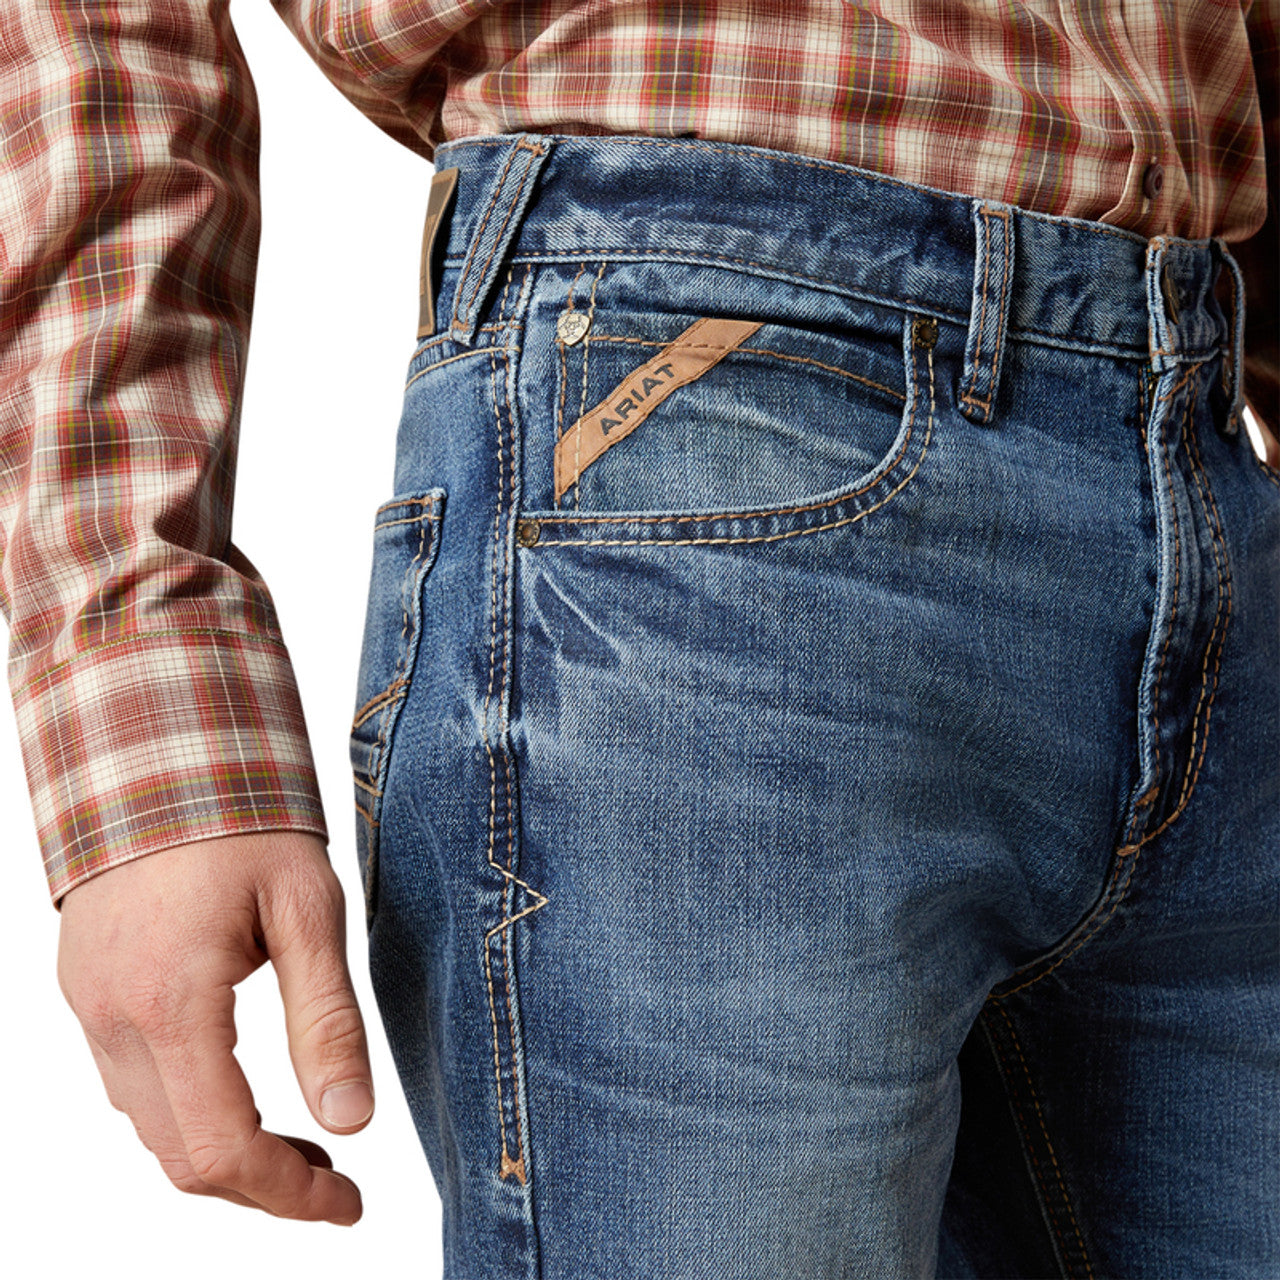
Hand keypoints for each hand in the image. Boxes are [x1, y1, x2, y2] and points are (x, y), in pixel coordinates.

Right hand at [56, 831, 372, 1224]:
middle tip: (333, 1181)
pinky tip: (240, 1089)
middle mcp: (113, 1019)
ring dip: (222, 1152)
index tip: (346, 1203)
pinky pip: (130, 1082)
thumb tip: (352, 1122)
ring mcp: (89, 1005)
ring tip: (300, 1140)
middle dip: (262, 1185)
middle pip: (181, 1156)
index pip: (222, 1150)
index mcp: (170, 1006)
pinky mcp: (88, 987)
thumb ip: (325, 1020)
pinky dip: (186, 1109)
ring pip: (151, 1126)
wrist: (159, 745)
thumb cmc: (243, 816)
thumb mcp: (307, 910)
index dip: (288, 1194)